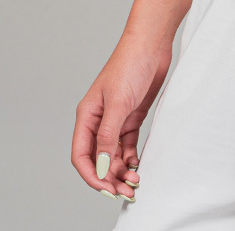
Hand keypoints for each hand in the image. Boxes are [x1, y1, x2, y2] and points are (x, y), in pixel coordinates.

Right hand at [71, 32, 172, 201]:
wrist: (152, 43)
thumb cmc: (130, 64)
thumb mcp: (118, 103)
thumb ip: (108, 136)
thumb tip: (102, 167)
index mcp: (87, 116)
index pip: (82, 155)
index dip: (92, 176)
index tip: (107, 189)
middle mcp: (99, 120)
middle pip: (99, 159)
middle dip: (109, 178)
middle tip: (126, 192)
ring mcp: (116, 118)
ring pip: (114, 154)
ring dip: (121, 170)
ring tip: (135, 182)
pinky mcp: (132, 115)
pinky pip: (127, 144)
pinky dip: (131, 157)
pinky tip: (138, 164)